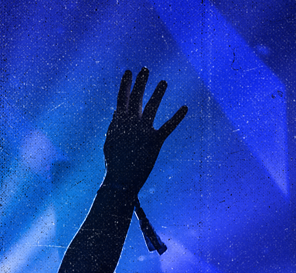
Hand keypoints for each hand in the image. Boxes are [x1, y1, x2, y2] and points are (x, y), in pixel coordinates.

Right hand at [102, 68, 186, 194]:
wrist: (121, 180)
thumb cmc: (115, 163)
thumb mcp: (110, 142)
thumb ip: (115, 126)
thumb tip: (117, 113)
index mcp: (118, 124)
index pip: (121, 99)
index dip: (125, 85)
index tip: (129, 72)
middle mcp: (130, 124)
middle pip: (136, 98)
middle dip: (140, 83)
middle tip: (145, 70)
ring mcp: (142, 132)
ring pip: (152, 108)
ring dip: (158, 93)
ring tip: (164, 82)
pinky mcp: (155, 141)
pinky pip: (168, 127)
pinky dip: (177, 117)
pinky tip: (185, 108)